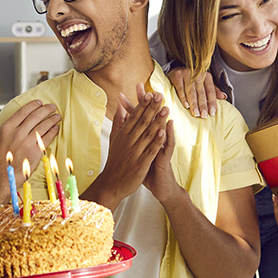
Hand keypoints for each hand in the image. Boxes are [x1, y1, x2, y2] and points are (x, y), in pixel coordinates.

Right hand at [0, 100, 60, 191]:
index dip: (33, 105)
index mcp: (6, 129)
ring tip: (57, 116)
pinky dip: (53, 131)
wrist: (1, 178)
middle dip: (45, 109)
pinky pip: (47, 138)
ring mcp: (28, 142)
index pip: (23, 112)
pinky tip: (56, 128)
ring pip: (43, 126)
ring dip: (52, 119)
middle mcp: (18, 133)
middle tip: (51, 106)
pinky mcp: (36, 152)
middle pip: (35, 116)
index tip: (39, 102)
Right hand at [96, 83, 166, 205]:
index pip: (134, 116)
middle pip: (142, 122)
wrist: (111, 184)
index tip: (150, 94)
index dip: (143, 105)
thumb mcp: (114, 139)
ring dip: (157, 120)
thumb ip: (118, 121)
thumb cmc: (115, 161)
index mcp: (122, 135)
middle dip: (152, 108)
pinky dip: (157, 140)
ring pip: (147, 134)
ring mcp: (134, 152)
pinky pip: (150, 150)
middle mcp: (128, 141)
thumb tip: (119, 105)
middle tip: (160, 96)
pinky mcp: (140, 163)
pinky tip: (163, 132)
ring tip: (166, 109)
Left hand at [128, 98, 178, 204]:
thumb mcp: (139, 152)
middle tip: (147, 90)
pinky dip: (167, 135)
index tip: (129, 91)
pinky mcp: (165, 157)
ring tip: (161, 102)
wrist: (160, 187)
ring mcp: (161, 147)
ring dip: (161, 116)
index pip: (139, 119)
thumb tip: (125, 128)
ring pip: (161, 129)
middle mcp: (154, 140)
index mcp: (145, 138)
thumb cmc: (150, 169)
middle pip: (151, 119)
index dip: (134, 106)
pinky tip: (168, 124)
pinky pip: (167, 144)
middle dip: (148, 105)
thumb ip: (134, 138)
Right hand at [167, 66, 225, 117]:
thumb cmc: (193, 78)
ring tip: (196, 113)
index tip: (212, 112)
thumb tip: (224, 97)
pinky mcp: (177, 76)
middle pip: (201, 92)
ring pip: (191, 92)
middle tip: (204, 116)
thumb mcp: (205, 82)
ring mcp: (187, 74)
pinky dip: (183, 98)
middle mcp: (197, 74)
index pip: (211, 90)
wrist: (177, 68)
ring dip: (194, 104)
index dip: (212, 102)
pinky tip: (186, 106)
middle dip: (203, 105)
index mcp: (206, 76)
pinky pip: (181, 89)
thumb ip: (214, 90)